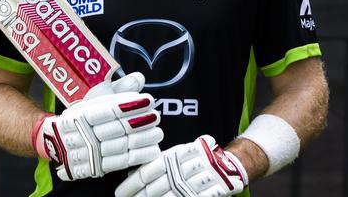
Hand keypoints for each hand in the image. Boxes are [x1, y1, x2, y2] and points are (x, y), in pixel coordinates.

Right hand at [32, 72, 162, 180]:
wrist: (59, 143)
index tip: (148, 100)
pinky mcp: (97, 167)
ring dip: (143, 139)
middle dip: (140, 122)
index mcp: (82, 114)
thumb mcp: (96, 97)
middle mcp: (84, 133)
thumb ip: (118, 88)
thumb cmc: (83, 116)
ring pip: (121, 146)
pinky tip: (153, 149)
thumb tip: (139, 78)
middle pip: (117, 128)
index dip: (130, 104)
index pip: (109, 108)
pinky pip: (121, 162)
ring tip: (158, 132)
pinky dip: (139, 156)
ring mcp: (90, 152)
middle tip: (156, 116)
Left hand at [115, 135, 247, 196]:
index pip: (146, 173)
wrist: (228, 164)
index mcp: (173, 156)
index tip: (119, 193)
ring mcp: (194, 183)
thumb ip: (157, 164)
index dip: (131, 185)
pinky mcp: (205, 194)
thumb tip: (131, 173)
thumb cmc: (196, 158)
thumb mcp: (175, 154)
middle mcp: (182, 169)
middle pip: (154, 189)